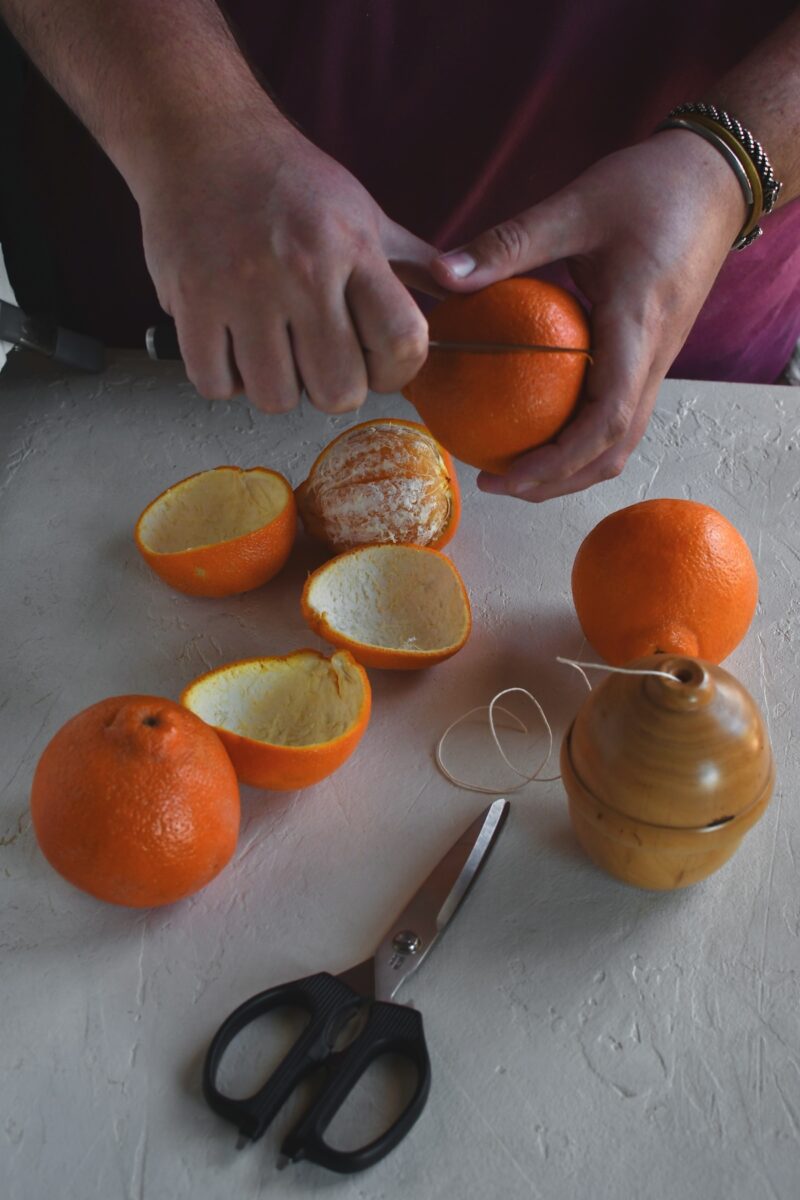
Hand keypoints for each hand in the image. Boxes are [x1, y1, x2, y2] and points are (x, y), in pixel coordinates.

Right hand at [132, 108, 440, 412]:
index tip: (377, 366)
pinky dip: (225, 379)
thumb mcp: (364, 213)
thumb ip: (413, 264)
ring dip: (276, 386)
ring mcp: (241, 288)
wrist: (200, 135)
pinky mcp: (190, 301)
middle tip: (317, 360)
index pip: (402, 342)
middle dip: (332, 389)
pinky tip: (231, 345)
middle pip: (338, 391)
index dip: (396, 373)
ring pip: (275, 397)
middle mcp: (301, 269)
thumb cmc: (288, 182)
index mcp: (353, 247)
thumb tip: (467, 290)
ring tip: (270, 348)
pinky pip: (216, 385)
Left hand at [431, 131, 747, 500]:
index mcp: (637, 329)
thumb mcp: (575, 206)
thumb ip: (510, 243)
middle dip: (556, 482)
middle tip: (495, 482)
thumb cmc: (651, 187)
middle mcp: (653, 358)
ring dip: (570, 467)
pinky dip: (579, 436)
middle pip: (613, 450)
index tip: (506, 476)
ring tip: (513, 467)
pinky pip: (618, 412)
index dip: (557, 462)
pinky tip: (536, 423)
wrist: (715, 177)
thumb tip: (444, 273)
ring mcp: (657, 361)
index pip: (606, 421)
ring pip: (620, 440)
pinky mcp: (651, 355)